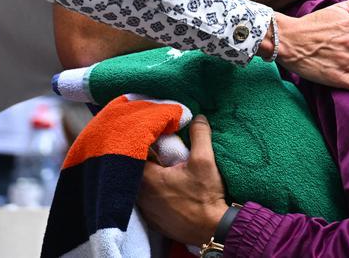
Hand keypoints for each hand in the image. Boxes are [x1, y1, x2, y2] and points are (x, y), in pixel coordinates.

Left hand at [138, 115, 228, 246]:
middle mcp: (141, 196)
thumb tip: (198, 118)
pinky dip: (153, 193)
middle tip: (159, 151)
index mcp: (148, 179)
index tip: (154, 136)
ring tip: (163, 169)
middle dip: (145, 159)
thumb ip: (199, 135)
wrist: (212, 230)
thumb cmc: (205, 197)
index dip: (144, 143)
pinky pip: (147, 201)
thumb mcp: (204, 161)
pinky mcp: (153, 221)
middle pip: (136, 171)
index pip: (136, 154)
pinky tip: (166, 189)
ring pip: (140, 187)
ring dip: (149, 177)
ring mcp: (146, 211)